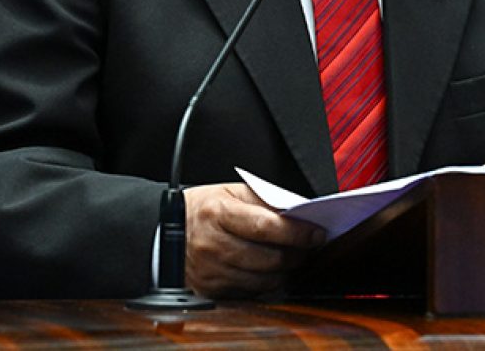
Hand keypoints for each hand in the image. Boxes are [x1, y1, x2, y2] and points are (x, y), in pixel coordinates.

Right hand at [184, 182, 325, 297]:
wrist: (168, 231)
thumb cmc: (205, 208)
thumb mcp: (232, 192)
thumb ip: (265, 201)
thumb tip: (299, 213)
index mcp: (218, 213)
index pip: (266, 227)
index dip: (296, 232)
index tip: (316, 233)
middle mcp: (213, 245)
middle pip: (268, 258)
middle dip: (297, 254)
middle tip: (310, 246)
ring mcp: (211, 271)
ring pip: (263, 280)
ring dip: (285, 271)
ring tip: (292, 258)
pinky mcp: (211, 290)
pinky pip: (250, 293)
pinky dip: (266, 283)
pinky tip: (271, 270)